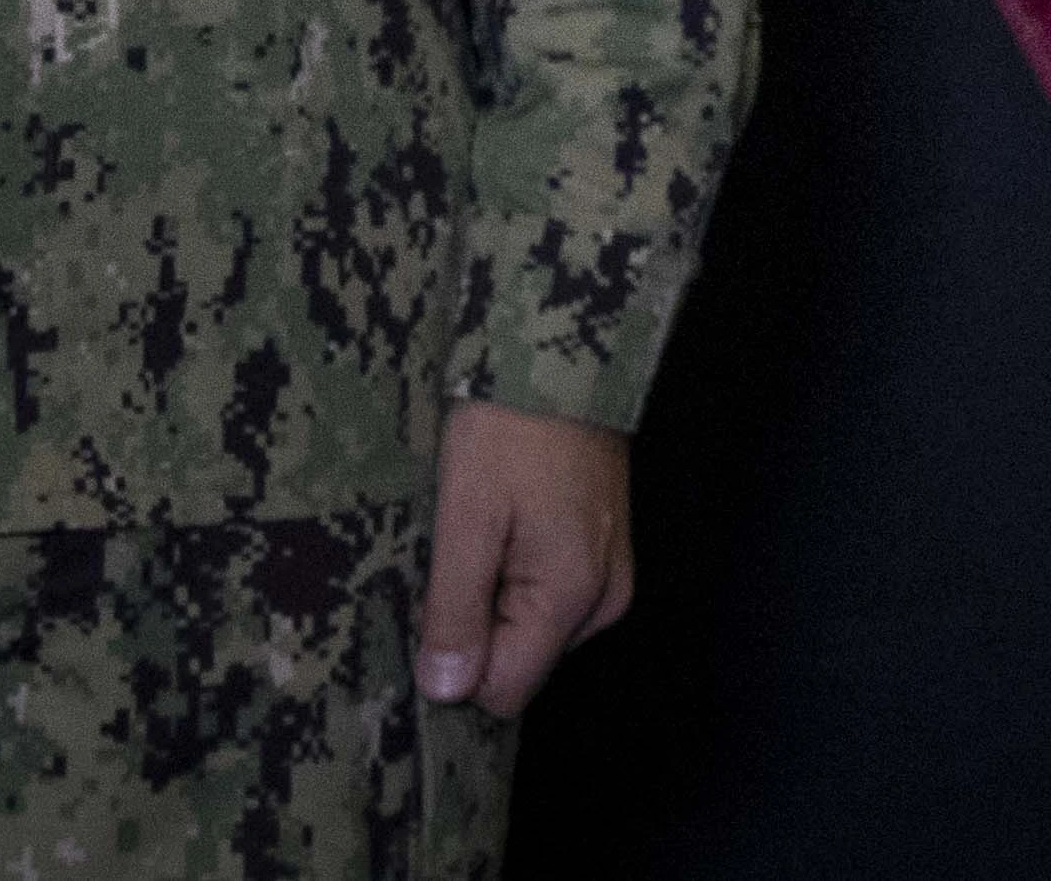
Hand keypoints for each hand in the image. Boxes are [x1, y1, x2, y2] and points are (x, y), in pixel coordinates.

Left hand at [421, 400, 636, 712]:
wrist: (563, 359)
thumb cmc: (508, 432)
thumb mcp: (467, 517)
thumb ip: (457, 610)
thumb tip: (446, 692)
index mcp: (572, 596)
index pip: (504, 690)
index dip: (459, 661)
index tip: (438, 601)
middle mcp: (604, 601)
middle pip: (521, 663)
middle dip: (479, 629)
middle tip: (462, 556)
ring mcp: (611, 576)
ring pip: (532, 633)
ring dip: (497, 602)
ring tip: (484, 536)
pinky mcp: (606, 553)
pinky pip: (550, 600)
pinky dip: (518, 581)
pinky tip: (506, 531)